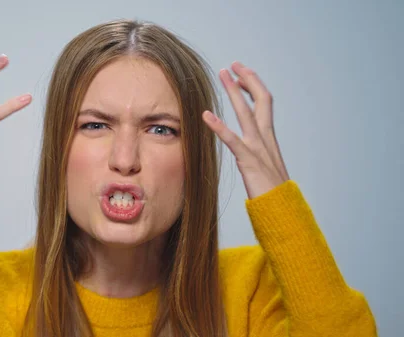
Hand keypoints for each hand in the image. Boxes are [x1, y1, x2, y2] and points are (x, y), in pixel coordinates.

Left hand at [202, 61, 288, 199]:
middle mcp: (266, 140)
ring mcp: (259, 149)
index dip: (253, 87)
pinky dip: (219, 126)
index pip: (264, 105)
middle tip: (233, 65)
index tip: (241, 75)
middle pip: (261, 101)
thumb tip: (248, 151)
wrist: (283, 213)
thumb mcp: (264, 169)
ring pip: (248, 113)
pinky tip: (206, 115)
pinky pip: (233, 140)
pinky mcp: (249, 161)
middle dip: (247, 80)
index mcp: (269, 140)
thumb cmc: (273, 195)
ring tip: (223, 75)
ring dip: (235, 92)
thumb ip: (256, 156)